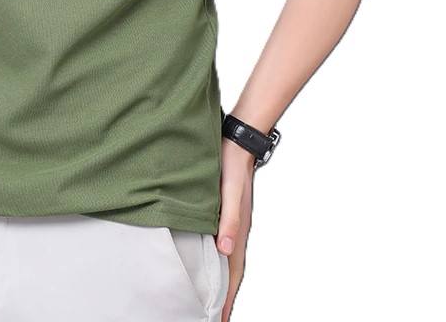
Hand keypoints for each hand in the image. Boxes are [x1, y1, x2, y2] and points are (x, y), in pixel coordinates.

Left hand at [215, 139, 255, 320]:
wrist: (235, 142)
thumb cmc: (231, 165)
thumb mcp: (229, 191)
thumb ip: (228, 219)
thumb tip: (225, 249)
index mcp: (238, 231)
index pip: (232, 274)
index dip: (226, 299)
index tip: (219, 320)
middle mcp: (236, 232)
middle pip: (230, 273)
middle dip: (223, 297)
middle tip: (212, 317)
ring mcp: (232, 224)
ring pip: (226, 260)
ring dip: (220, 281)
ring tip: (209, 300)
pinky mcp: (225, 214)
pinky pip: (222, 245)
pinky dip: (216, 261)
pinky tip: (207, 262)